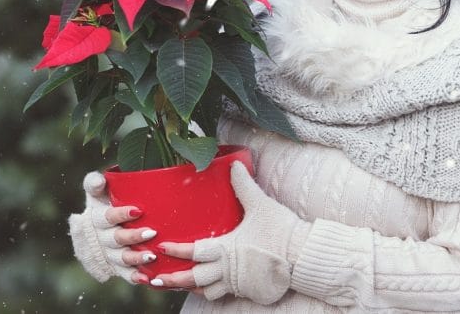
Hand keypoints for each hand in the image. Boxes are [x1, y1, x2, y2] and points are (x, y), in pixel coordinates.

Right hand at [68, 171, 159, 284]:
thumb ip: (95, 183)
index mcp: (98, 219)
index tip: (137, 210)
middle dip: (134, 236)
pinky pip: (126, 274)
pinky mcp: (117, 267)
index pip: (108, 217)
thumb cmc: (101, 204)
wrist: (93, 231)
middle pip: (117, 239)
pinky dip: (135, 277)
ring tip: (152, 256)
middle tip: (152, 232)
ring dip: (137, 258)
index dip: (121, 215)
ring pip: (123, 258)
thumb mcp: (96, 192)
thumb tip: (100, 180)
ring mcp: (110, 254)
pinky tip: (147, 278)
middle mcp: (102, 238)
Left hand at [148, 161, 311, 304]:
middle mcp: (228, 269)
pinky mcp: (248, 289)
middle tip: (157, 279)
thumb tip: (234, 164)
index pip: (194, 251)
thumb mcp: (260, 205)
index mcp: (227, 248)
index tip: (162, 247)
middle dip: (173, 280)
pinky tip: (209, 288)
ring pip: (207, 291)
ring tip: (181, 286)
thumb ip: (244, 186)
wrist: (302, 256)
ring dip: (192, 288)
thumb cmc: (281, 230)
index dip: (176, 251)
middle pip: (194, 279)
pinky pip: (224, 295)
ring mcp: (238, 282)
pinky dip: (212, 292)